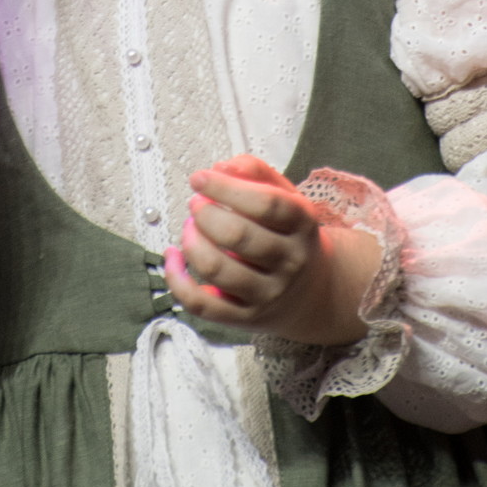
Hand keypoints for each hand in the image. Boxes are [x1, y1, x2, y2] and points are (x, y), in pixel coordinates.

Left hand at [164, 155, 381, 344]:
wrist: (313, 292)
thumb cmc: (288, 233)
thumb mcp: (285, 196)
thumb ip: (255, 172)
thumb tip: (221, 167)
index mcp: (302, 224)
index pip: (265, 204)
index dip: (226, 188)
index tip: (199, 178)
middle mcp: (290, 262)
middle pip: (238, 236)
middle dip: (206, 214)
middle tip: (195, 203)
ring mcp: (268, 294)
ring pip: (217, 269)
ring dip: (192, 242)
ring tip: (189, 226)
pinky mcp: (244, 318)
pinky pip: (202, 305)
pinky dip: (177, 281)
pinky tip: (172, 256)